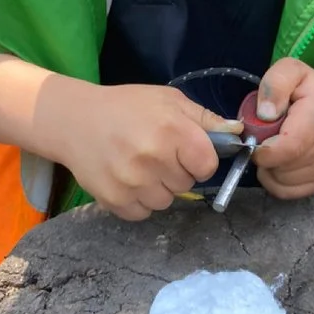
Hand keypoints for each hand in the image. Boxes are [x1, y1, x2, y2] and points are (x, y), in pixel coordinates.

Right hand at [52, 83, 228, 219]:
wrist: (75, 120)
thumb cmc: (127, 107)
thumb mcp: (168, 100)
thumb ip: (204, 118)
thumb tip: (238, 133)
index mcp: (173, 130)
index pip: (207, 165)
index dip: (199, 159)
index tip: (184, 150)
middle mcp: (154, 158)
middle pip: (186, 185)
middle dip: (176, 171)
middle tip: (155, 152)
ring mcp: (133, 183)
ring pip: (165, 201)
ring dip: (158, 188)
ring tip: (139, 165)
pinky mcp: (115, 201)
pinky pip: (143, 213)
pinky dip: (138, 201)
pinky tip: (127, 178)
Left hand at [245, 56, 313, 200]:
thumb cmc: (306, 88)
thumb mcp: (290, 70)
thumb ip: (275, 84)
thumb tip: (265, 114)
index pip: (290, 146)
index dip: (264, 151)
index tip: (254, 142)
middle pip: (284, 167)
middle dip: (265, 157)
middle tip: (264, 140)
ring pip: (285, 182)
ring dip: (271, 169)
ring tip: (274, 149)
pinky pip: (290, 192)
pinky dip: (277, 181)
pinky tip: (279, 163)